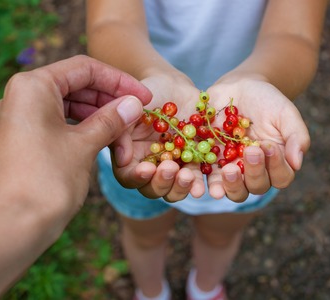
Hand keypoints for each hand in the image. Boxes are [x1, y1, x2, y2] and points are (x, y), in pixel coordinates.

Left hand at [0, 55, 151, 220]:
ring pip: (66, 108)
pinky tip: (102, 142)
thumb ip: (111, 119)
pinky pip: (54, 125)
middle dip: (109, 102)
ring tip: (123, 136)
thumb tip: (133, 104)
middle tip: (137, 118)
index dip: (120, 81)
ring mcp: (15, 120)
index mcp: (31, 86)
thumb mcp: (85, 145)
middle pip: (74, 86)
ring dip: (97, 119)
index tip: (144, 98)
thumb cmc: (48, 181)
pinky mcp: (17, 141)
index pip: (84, 69)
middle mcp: (17, 97)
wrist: (10, 228)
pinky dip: (80, 130)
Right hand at [109, 73, 209, 201]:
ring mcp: (174, 168)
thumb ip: (123, 130)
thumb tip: (122, 159)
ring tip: (188, 176)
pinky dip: (202, 183)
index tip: (148, 168)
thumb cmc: (148, 93)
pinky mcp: (194, 163)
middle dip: (162, 183)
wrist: (176, 87)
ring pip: (175, 190)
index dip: (137, 177)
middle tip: (171, 168)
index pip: (129, 177)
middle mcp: (151, 168)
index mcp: (131, 158)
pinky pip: (199, 178)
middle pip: (152, 189)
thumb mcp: (130, 107)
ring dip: (181, 188)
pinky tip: (207, 184)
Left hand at [206, 78, 309, 200]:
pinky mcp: (210, 164)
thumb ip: (296, 136)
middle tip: (249, 152)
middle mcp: (255, 172)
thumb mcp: (285, 113)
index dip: (276, 166)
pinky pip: (208, 179)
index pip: (281, 176)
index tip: (268, 145)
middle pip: (257, 186)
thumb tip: (297, 163)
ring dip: (231, 185)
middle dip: (254, 173)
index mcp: (276, 163)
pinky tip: (202, 176)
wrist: (237, 88)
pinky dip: (205, 182)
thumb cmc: (266, 101)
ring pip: (234, 190)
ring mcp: (232, 170)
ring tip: (228, 170)